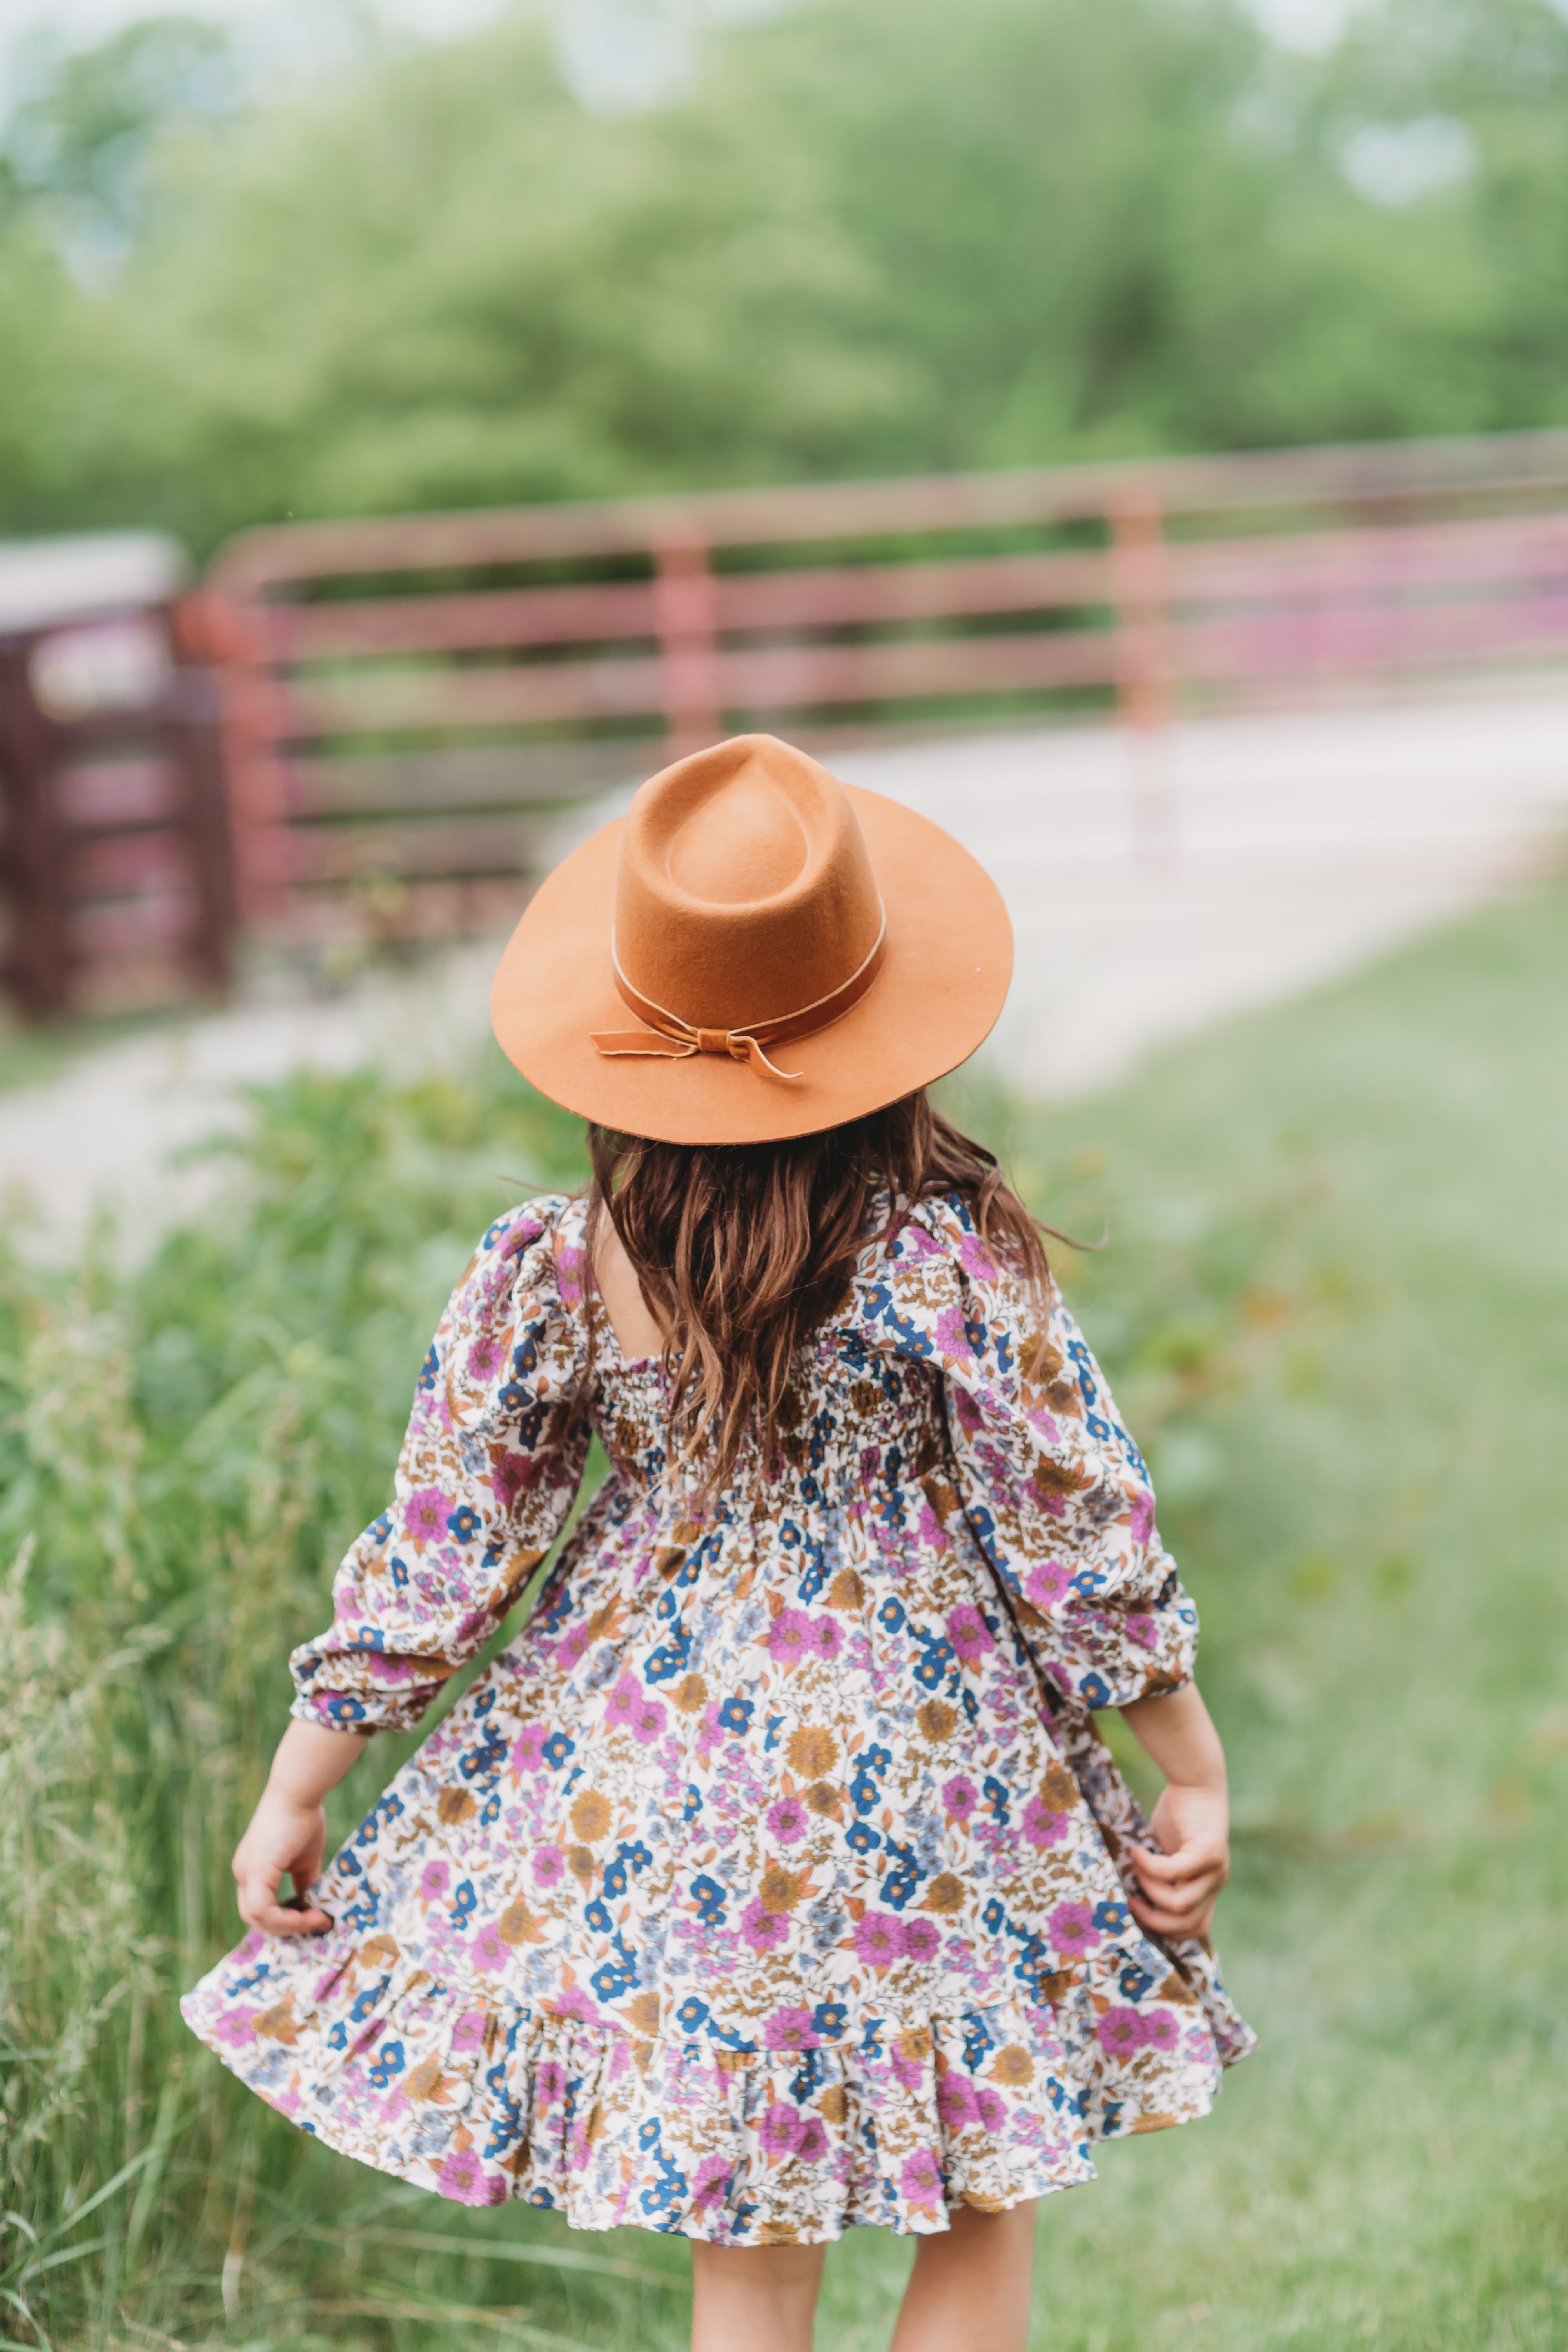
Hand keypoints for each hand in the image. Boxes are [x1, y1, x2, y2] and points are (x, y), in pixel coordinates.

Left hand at [233, 1786, 332, 1935]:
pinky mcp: (255, 1871)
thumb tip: (313, 1906)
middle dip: (285, 1927)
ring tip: (317, 1919)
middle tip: (316, 1923)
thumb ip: (304, 1882)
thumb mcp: (305, 1859)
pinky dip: (285, 1919)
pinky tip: (309, 1914)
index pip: (258, 1907)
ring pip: (256, 1917)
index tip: (311, 1918)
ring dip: (288, 1926)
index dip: (281, 1919)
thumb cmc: (304, 1817)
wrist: (299, 1792)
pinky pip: (263, 1909)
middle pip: (253, 1917)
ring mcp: (246, 1872)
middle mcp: (243, 1872)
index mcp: (251, 1869)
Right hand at [1126, 1781, 1228, 1940]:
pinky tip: (1138, 1850)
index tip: (1137, 1910)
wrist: (1196, 1782)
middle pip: (1188, 1926)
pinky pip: (1174, 1872)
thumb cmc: (1176, 1817)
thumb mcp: (1165, 1856)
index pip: (1194, 1930)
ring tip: (1136, 1866)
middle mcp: (1216, 1885)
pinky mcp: (1209, 1853)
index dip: (1164, 1930)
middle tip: (1131, 1899)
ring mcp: (1217, 1871)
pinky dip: (1151, 1865)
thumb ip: (1158, 1879)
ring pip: (1181, 1905)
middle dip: (1153, 1919)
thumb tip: (1128, 1901)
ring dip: (1151, 1890)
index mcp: (1207, 1889)